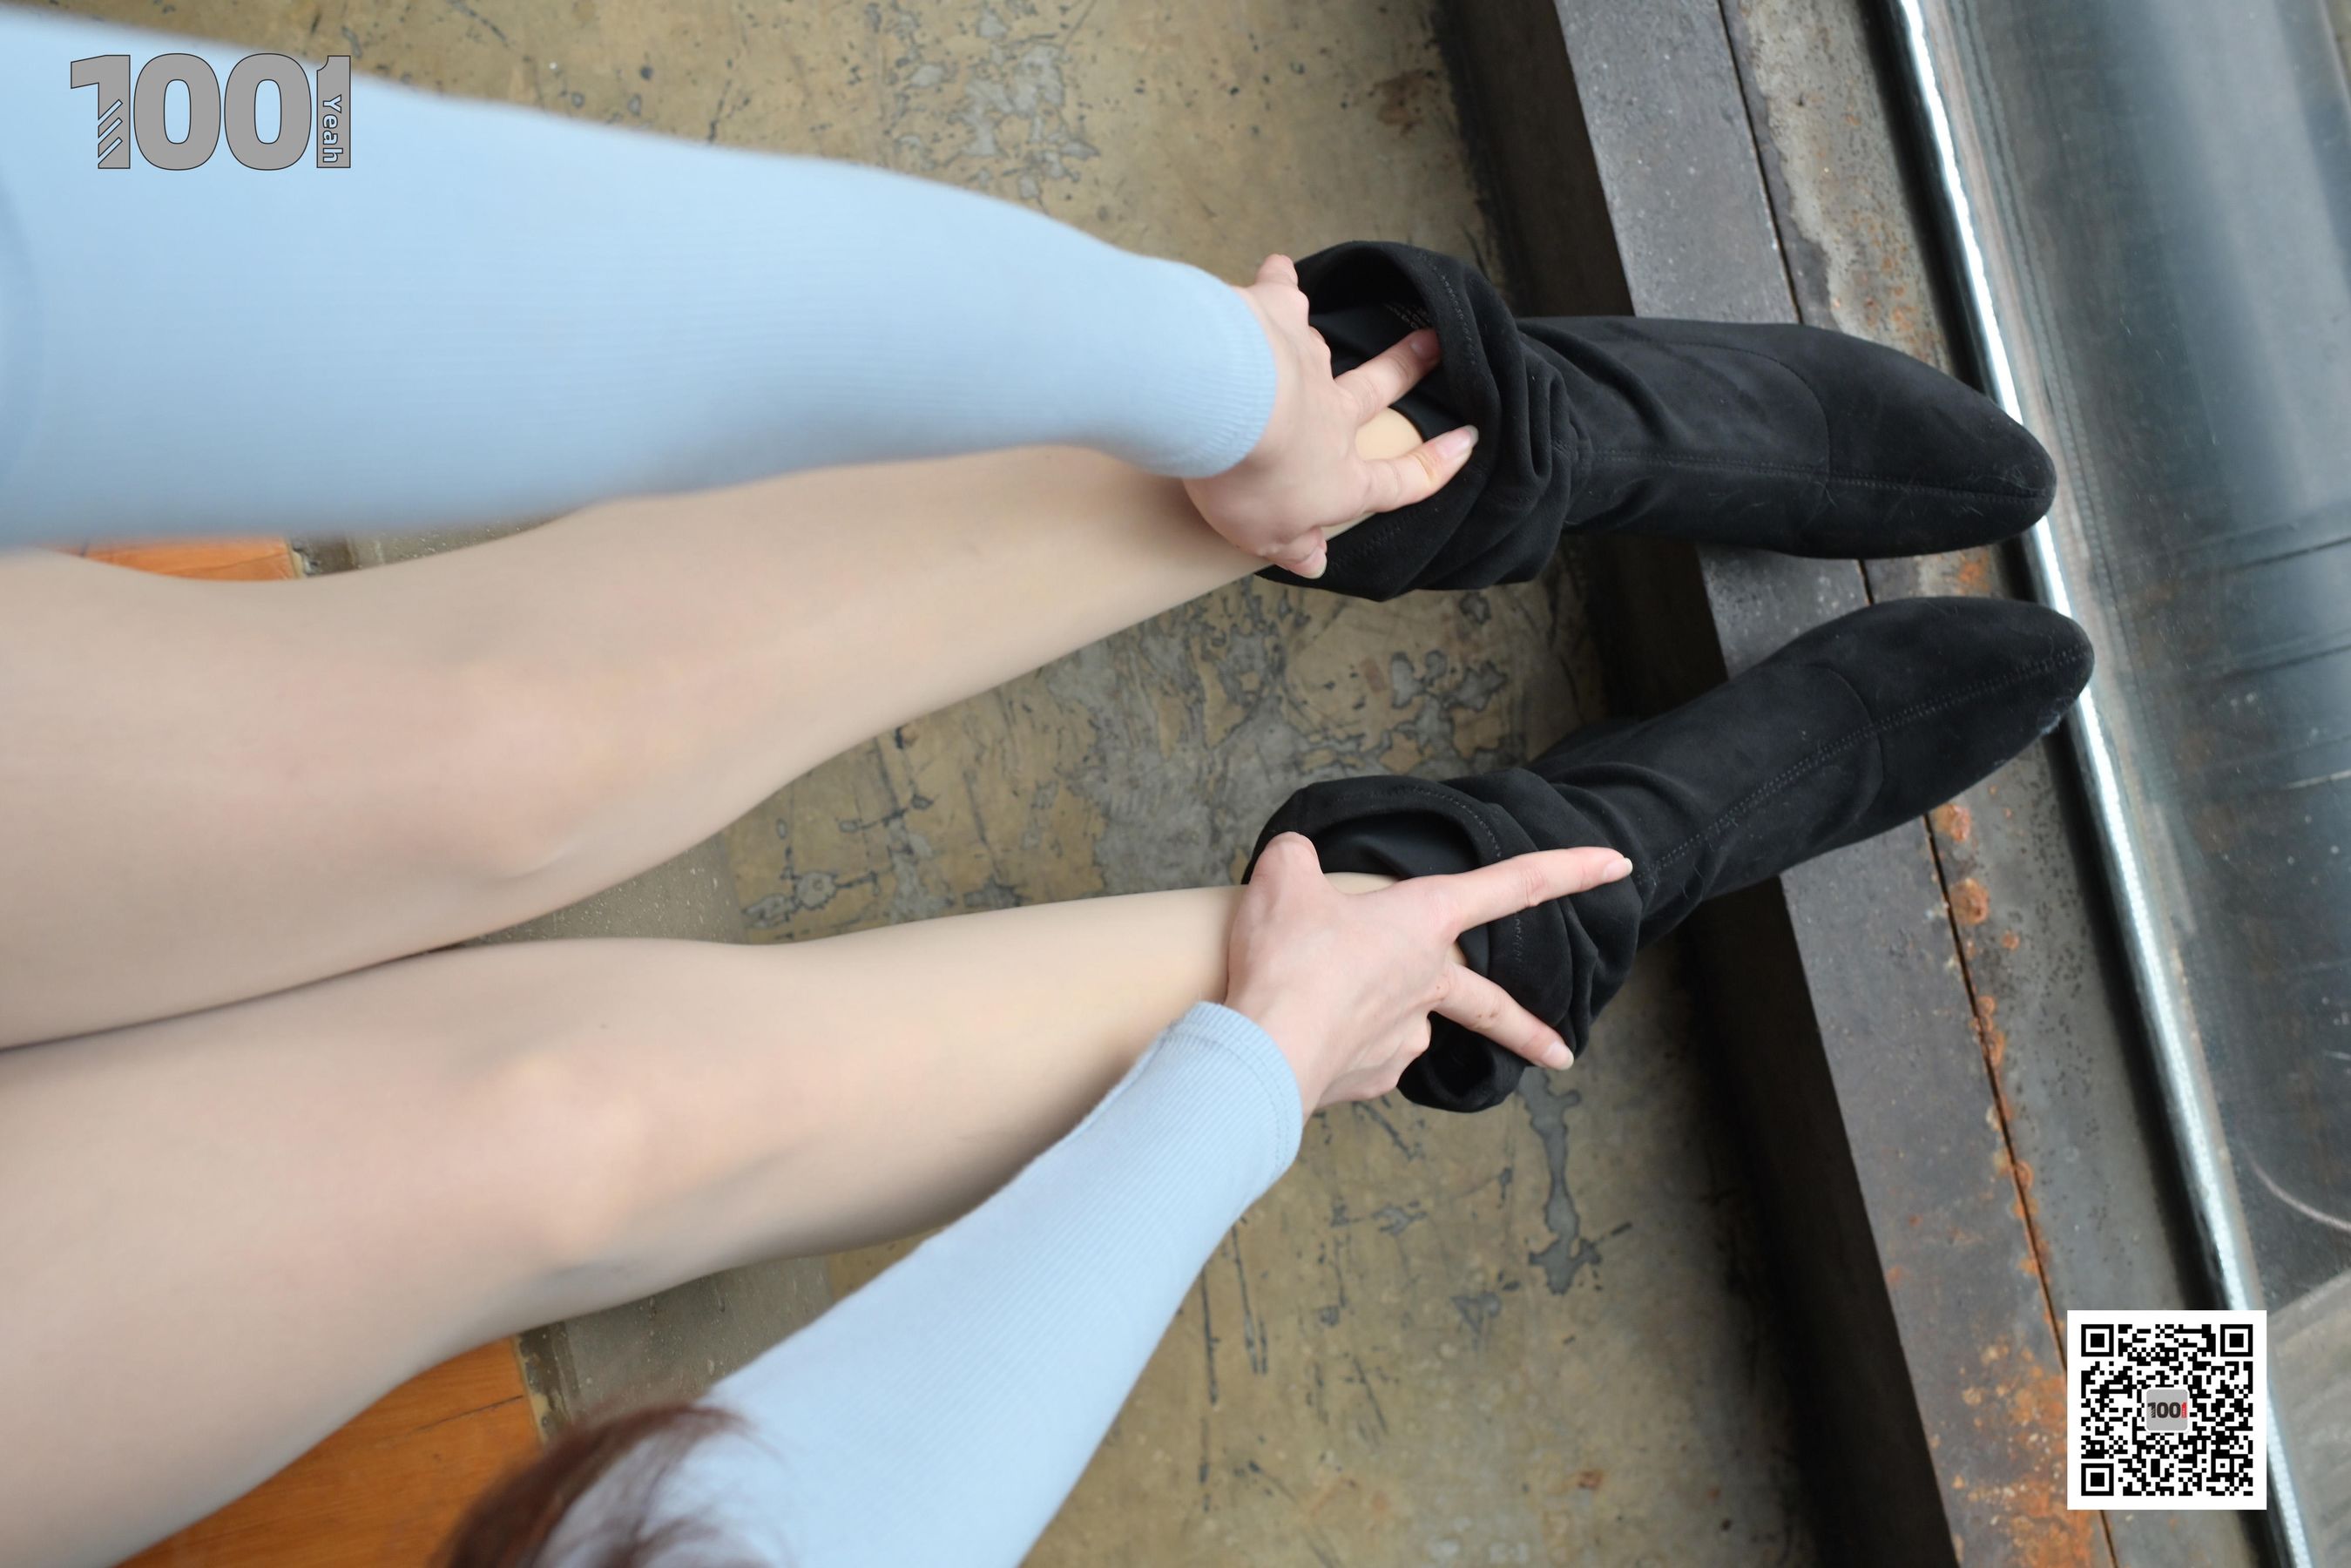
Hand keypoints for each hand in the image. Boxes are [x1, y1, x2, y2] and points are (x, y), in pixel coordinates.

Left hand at [1185, 255, 1480, 577]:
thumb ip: (1292, 546)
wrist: (1230, 405)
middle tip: (1434, 344)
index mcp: (1341, 475)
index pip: (1400, 480)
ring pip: (1323, 347)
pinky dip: (1281, 282)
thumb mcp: (1265, 536)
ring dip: (1323, 336)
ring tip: (1321, 313)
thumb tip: (1314, 561)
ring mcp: (1306, 362)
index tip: (1467, 441)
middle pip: (1380, 390)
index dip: (1435, 465)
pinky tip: (1278, 267)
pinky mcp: (1275, 317)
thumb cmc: (1249, 480)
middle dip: (1409, 369)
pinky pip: (1283, 296)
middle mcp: (1333, 414)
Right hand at [1223, 833, 1633, 1111]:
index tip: (1617, 865)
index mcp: (1423, 921)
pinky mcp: (1374, 1078)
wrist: (1263, 1052)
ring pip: (1406, 1023)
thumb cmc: (1287, 961)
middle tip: (1560, 1053)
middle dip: (1529, 1031)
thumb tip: (1298, 860)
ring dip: (1376, 1016)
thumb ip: (1299, 857)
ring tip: (1319, 1008)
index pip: (1514, 884)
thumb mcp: (1284, 878)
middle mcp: (1429, 981)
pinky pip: (1364, 1055)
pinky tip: (1310, 1038)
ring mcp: (1407, 1037)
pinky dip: (1342, 1046)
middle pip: (1492, 1004)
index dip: (1570, 868)